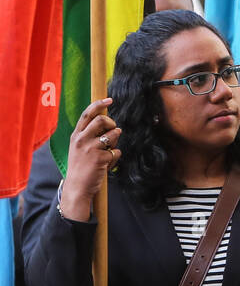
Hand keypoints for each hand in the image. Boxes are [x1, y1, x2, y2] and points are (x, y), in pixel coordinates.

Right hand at [61, 99, 121, 220]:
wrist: (77, 187)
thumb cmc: (81, 166)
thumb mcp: (80, 148)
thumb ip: (90, 135)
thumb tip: (109, 124)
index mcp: (76, 135)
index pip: (87, 114)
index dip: (99, 104)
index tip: (109, 99)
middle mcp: (81, 139)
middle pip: (102, 120)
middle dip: (112, 124)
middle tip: (113, 131)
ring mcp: (90, 148)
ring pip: (113, 134)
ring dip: (115, 142)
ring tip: (108, 151)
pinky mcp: (100, 158)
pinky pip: (117, 152)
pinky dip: (115, 158)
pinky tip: (106, 164)